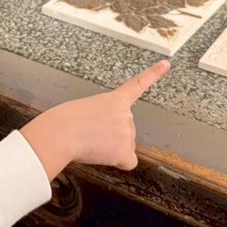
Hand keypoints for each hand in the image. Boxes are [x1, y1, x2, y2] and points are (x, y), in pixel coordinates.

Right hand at [21, 60, 170, 179]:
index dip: (153, 74)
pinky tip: (104, 156)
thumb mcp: (84, 110)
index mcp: (114, 100)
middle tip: (89, 134)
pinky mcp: (124, 151)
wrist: (60, 134)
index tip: (166, 64)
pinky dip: (118, 162)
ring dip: (109, 149)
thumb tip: (106, 140)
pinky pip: (128, 162)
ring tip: (89, 142)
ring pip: (122, 148)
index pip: (137, 85)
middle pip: (124, 131)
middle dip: (109, 135)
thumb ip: (102, 119)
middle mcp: (126, 115)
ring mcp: (127, 133)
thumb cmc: (63, 122)